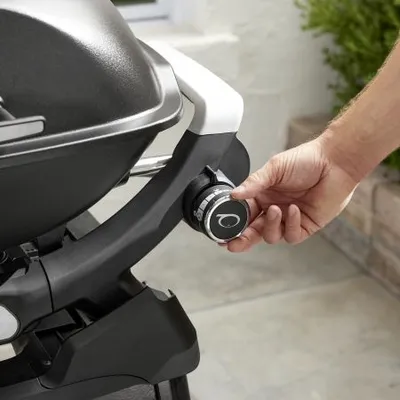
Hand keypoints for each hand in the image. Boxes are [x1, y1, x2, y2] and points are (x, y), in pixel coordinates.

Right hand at [225, 137, 358, 251]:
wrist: (335, 162)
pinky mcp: (305, 226)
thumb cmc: (306, 160)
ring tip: (276, 210)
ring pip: (271, 236)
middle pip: (253, 232)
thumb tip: (234, 194)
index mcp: (262, 196)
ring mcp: (288, 219)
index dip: (232, 225)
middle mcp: (273, 209)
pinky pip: (292, 235)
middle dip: (242, 240)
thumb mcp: (275, 168)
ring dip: (271, 226)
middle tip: (232, 244)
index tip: (223, 231)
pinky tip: (294, 210)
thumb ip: (254, 183)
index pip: (243, 215)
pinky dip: (291, 224)